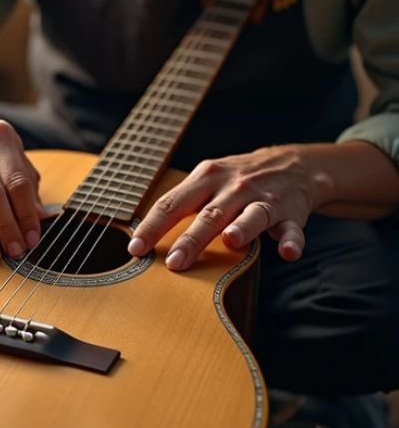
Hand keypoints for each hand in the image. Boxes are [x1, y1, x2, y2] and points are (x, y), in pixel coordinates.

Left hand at [127, 145, 332, 272]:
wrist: (292, 164)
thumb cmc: (235, 180)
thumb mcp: (205, 180)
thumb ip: (180, 204)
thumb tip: (142, 236)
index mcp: (205, 178)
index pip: (173, 203)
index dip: (152, 226)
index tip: (135, 249)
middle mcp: (233, 187)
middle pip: (209, 214)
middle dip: (192, 239)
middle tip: (174, 263)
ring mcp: (263, 199)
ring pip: (252, 216)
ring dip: (242, 228)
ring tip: (231, 241)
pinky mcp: (290, 213)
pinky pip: (291, 229)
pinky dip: (291, 241)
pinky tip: (288, 252)